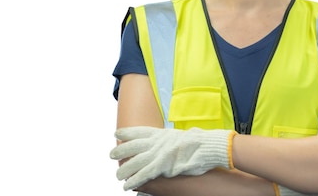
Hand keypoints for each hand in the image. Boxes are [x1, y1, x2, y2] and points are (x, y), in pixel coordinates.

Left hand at [110, 126, 234, 190]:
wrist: (206, 145)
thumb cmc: (197, 142)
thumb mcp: (178, 136)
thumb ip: (167, 139)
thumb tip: (163, 142)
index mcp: (161, 133)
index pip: (139, 131)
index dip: (126, 132)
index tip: (117, 133)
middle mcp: (156, 142)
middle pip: (132, 146)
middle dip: (120, 150)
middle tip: (111, 154)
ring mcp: (158, 153)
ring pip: (135, 162)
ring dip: (124, 169)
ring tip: (117, 175)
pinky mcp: (162, 166)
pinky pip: (144, 174)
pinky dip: (134, 179)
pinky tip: (127, 185)